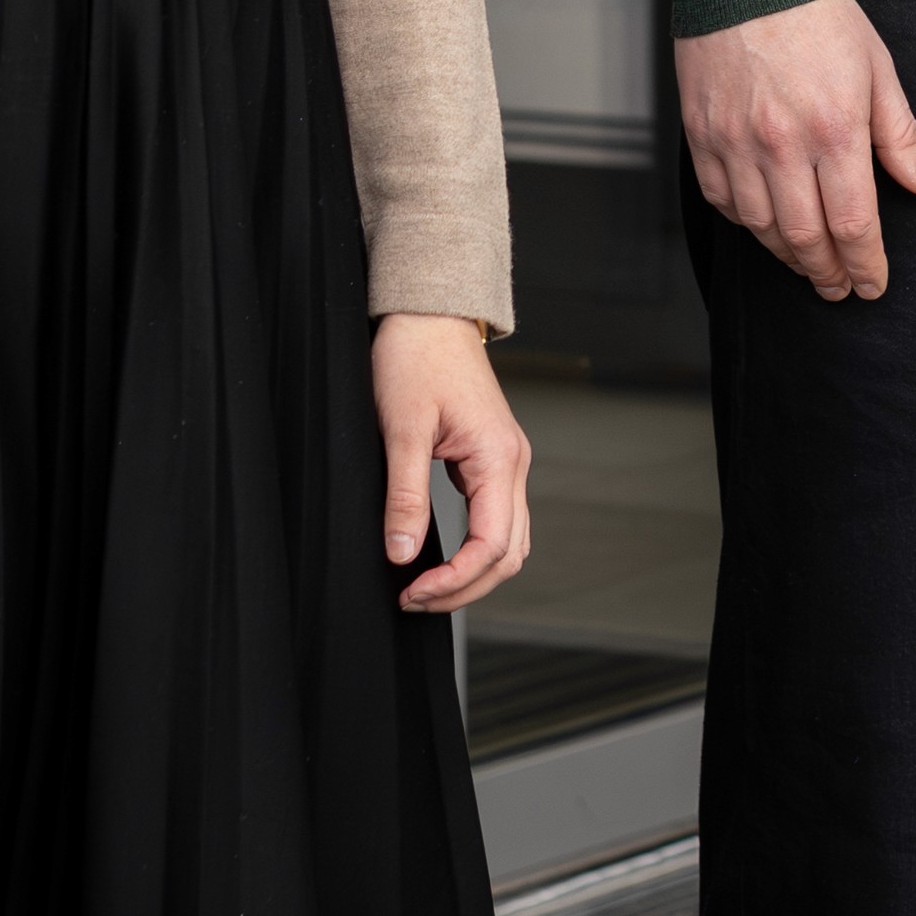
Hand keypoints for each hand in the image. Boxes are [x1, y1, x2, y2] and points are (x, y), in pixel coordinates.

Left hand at [374, 315, 537, 614]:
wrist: (428, 315)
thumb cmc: (415, 358)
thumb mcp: (402, 429)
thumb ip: (406, 495)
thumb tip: (403, 553)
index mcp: (498, 457)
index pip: (492, 545)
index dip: (455, 581)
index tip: (413, 593)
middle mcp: (513, 462)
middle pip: (510, 553)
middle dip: (465, 588)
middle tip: (413, 600)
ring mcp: (507, 461)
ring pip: (510, 540)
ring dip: (473, 573)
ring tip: (425, 587)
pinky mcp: (492, 458)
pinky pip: (498, 518)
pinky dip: (476, 548)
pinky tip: (441, 556)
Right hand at [677, 0, 915, 298]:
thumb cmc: (819, 15)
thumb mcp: (877, 67)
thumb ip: (899, 134)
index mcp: (835, 128)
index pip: (853, 222)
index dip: (866, 265)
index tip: (873, 286)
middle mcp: (781, 145)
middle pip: (805, 237)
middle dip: (828, 274)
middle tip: (840, 290)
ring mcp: (734, 143)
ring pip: (760, 228)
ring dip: (788, 257)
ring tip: (809, 266)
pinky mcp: (701, 136)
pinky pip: (722, 201)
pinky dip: (746, 224)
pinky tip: (766, 227)